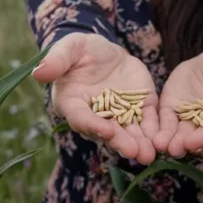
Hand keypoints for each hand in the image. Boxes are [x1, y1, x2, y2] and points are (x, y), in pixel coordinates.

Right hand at [32, 33, 158, 164]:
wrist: (105, 51)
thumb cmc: (80, 50)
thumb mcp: (69, 48)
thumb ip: (57, 60)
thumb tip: (38, 72)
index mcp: (74, 104)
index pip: (81, 118)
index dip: (93, 125)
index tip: (106, 130)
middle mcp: (96, 116)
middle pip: (108, 132)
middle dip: (121, 142)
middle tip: (134, 152)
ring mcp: (119, 114)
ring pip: (130, 132)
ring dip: (140, 144)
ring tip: (149, 155)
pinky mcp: (140, 108)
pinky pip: (148, 121)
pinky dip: (155, 131)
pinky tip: (163, 140)